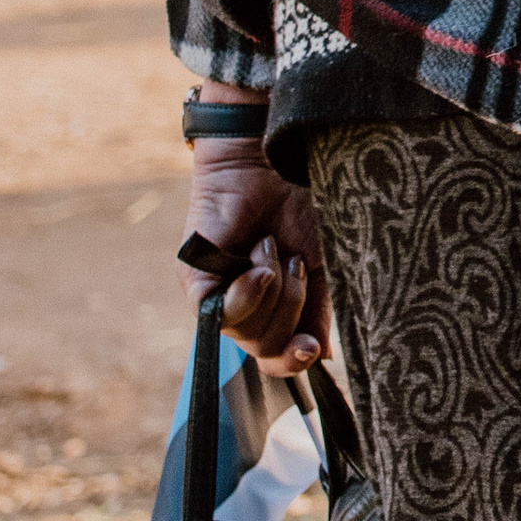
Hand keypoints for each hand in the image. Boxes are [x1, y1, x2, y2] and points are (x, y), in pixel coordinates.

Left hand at [176, 132, 325, 374]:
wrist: (281, 159)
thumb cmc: (307, 203)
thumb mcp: (326, 263)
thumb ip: (322, 310)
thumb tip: (322, 357)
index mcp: (277, 306)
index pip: (279, 358)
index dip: (295, 360)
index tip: (313, 346)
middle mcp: (245, 305)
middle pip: (265, 349)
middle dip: (292, 311)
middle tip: (297, 264)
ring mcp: (217, 293)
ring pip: (244, 334)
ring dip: (275, 293)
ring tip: (275, 248)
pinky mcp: (194, 277)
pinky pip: (214, 314)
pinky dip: (243, 297)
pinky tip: (258, 269)